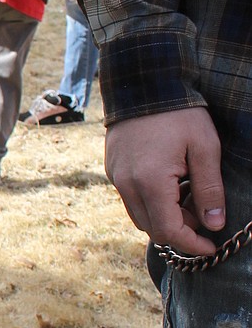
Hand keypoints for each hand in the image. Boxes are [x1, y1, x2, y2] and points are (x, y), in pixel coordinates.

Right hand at [105, 107, 225, 254]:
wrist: (143, 82)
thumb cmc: (180, 113)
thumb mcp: (205, 148)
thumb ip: (209, 189)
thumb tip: (214, 224)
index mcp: (150, 182)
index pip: (169, 231)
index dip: (192, 244)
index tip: (211, 245)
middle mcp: (127, 185)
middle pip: (152, 229)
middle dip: (180, 230)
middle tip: (203, 214)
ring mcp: (116, 177)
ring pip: (139, 216)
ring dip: (164, 217)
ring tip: (187, 196)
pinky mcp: (112, 169)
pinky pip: (131, 198)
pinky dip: (151, 202)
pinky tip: (170, 182)